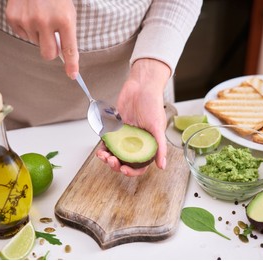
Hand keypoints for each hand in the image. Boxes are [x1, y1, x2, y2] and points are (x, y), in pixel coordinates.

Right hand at [6, 0, 78, 78]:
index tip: (72, 75)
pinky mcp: (14, 18)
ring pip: (35, 43)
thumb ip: (67, 34)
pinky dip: (27, 28)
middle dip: (51, 51)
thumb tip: (64, 57)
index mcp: (65, 19)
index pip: (69, 49)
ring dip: (39, 34)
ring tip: (40, 16)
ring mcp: (28, 20)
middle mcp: (46, 21)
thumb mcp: (68, 12)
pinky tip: (29, 14)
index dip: (71, 64)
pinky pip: (23, 35)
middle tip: (52, 40)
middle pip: (48, 54)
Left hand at [96, 58, 170, 176]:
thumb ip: (160, 147)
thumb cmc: (153, 103)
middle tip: (111, 162)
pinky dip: (103, 146)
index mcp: (147, 145)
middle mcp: (135, 143)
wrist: (141, 86)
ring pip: (114, 153)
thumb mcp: (158, 126)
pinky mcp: (115, 128)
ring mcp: (124, 136)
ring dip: (107, 158)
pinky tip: (100, 148)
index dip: (132, 171)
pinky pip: (107, 141)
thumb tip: (162, 166)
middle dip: (116, 165)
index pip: (140, 166)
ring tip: (103, 156)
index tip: (124, 169)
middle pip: (124, 161)